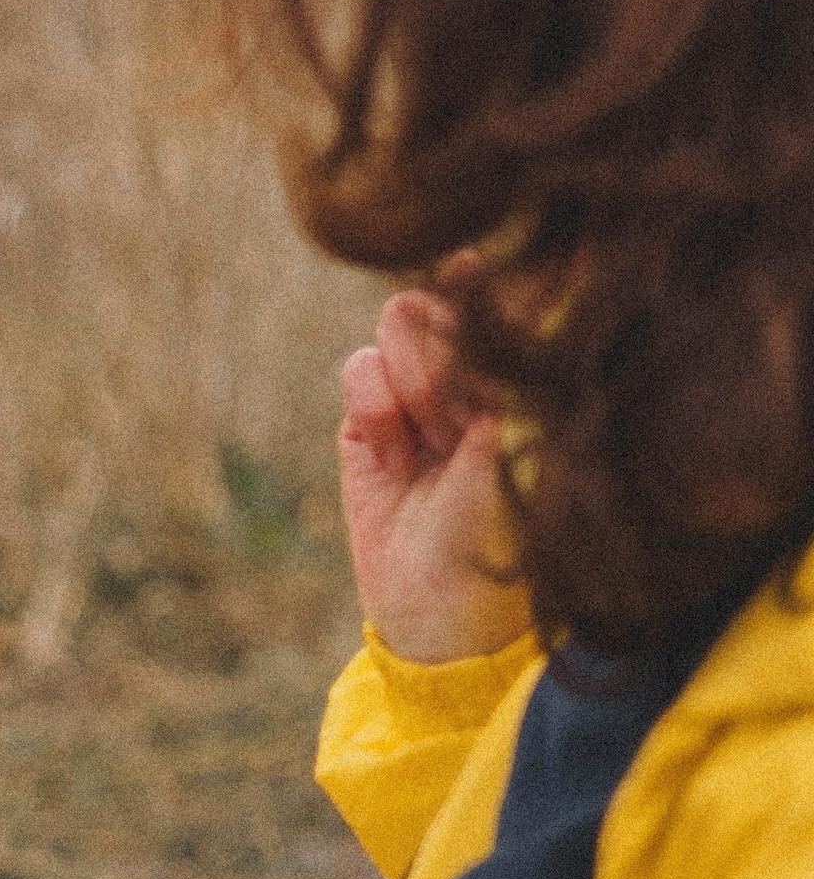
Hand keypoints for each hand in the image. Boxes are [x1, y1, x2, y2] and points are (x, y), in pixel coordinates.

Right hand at [337, 291, 529, 663]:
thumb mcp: (513, 441)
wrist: (443, 611)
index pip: (496, 300)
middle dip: (440, 349)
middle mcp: (469, 380)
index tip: (475, 269)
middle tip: (458, 417)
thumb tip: (471, 267)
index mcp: (521, 380)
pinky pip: (357, 370)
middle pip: (437, 303)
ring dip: (409, 381)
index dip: (481, 280)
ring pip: (393, 330)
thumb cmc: (505, 534)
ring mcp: (415, 400)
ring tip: (431, 442)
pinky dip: (373, 404)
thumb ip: (491, 363)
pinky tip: (393, 453)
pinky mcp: (365, 425)